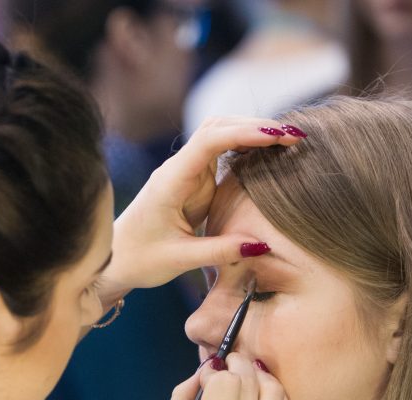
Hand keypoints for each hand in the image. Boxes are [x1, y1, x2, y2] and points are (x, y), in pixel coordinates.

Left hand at [99, 118, 304, 302]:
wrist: (115, 261)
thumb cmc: (140, 260)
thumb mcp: (179, 260)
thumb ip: (220, 251)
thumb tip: (262, 245)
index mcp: (171, 180)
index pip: (210, 141)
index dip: (245, 134)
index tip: (279, 138)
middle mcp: (179, 168)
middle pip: (218, 127)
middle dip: (256, 126)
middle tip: (296, 137)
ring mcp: (187, 173)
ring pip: (221, 135)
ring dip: (252, 133)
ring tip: (289, 142)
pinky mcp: (195, 182)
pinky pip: (222, 155)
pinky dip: (246, 149)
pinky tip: (270, 156)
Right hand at [155, 353, 290, 399]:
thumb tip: (202, 371)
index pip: (226, 383)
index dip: (215, 370)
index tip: (206, 375)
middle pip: (251, 382)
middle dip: (236, 365)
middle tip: (225, 365)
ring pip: (274, 392)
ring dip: (257, 376)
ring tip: (242, 377)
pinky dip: (271, 396)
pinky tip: (255, 398)